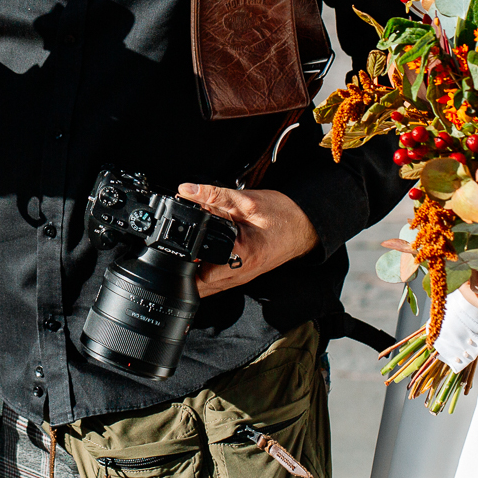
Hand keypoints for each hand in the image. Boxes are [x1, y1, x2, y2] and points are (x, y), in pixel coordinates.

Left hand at [178, 184, 318, 297]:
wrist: (306, 226)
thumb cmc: (282, 215)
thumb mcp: (246, 200)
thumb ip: (214, 195)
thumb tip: (187, 190)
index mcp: (241, 256)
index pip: (201, 275)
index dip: (182, 264)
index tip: (172, 251)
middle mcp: (241, 274)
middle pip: (201, 287)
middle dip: (183, 274)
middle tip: (173, 255)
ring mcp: (242, 277)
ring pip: (208, 288)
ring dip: (194, 275)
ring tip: (185, 255)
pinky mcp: (243, 273)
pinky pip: (218, 280)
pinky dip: (206, 272)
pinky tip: (201, 258)